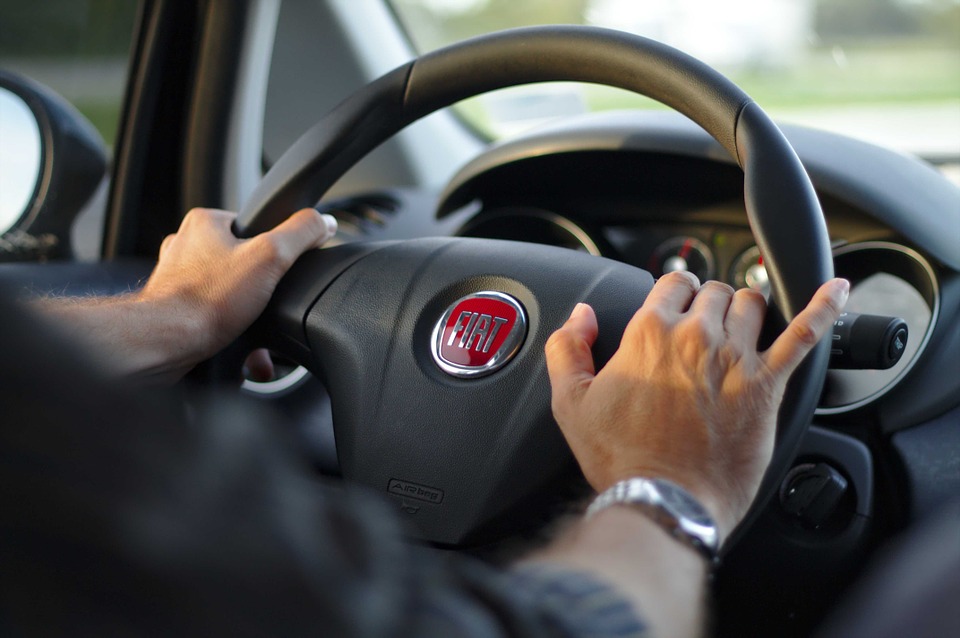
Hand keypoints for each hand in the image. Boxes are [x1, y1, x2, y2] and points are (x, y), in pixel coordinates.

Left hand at [139, 207, 336, 372]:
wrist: (167, 343)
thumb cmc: (208, 300)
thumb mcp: (272, 256)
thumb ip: (302, 233)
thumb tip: (323, 222)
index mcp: (206, 222)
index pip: (255, 225)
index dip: (275, 248)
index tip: (280, 269)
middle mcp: (186, 246)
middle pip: (244, 261)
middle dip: (262, 289)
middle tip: (268, 304)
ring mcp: (178, 278)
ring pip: (228, 292)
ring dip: (247, 314)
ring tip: (253, 329)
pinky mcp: (176, 308)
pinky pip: (214, 315)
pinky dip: (231, 331)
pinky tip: (239, 347)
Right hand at [544, 273, 848, 538]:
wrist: (664, 501)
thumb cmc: (620, 457)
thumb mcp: (571, 401)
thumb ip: (567, 347)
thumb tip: (580, 316)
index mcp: (649, 333)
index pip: (672, 283)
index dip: (674, 293)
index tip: (675, 307)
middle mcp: (695, 336)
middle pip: (714, 291)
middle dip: (709, 303)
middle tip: (703, 328)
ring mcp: (736, 358)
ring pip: (752, 303)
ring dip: (746, 308)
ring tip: (741, 325)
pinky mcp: (767, 385)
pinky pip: (804, 335)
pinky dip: (823, 308)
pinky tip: (836, 291)